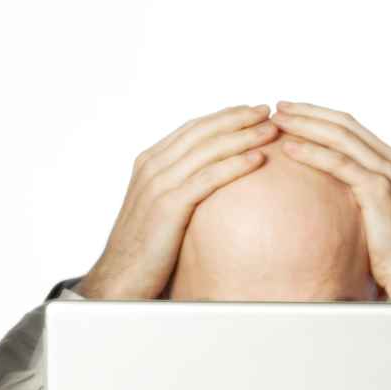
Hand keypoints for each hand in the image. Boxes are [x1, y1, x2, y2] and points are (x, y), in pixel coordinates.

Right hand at [76, 105, 276, 298]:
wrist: (120, 278)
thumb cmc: (144, 250)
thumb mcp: (160, 209)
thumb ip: (179, 188)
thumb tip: (209, 183)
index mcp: (149, 163)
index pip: (192, 129)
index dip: (223, 117)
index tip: (250, 111)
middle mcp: (152, 167)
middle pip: (202, 132)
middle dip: (237, 118)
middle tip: (267, 110)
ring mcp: (159, 184)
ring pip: (208, 150)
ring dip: (243, 136)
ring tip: (271, 130)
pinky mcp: (169, 206)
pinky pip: (209, 178)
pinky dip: (235, 165)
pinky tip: (259, 158)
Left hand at [270, 101, 390, 302]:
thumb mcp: (376, 213)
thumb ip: (358, 194)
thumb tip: (329, 194)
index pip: (351, 127)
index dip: (319, 116)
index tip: (292, 111)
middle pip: (343, 125)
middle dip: (308, 112)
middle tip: (278, 106)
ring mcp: (387, 173)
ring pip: (340, 138)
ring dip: (306, 125)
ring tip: (278, 121)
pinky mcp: (379, 190)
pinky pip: (339, 164)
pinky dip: (313, 153)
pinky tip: (290, 149)